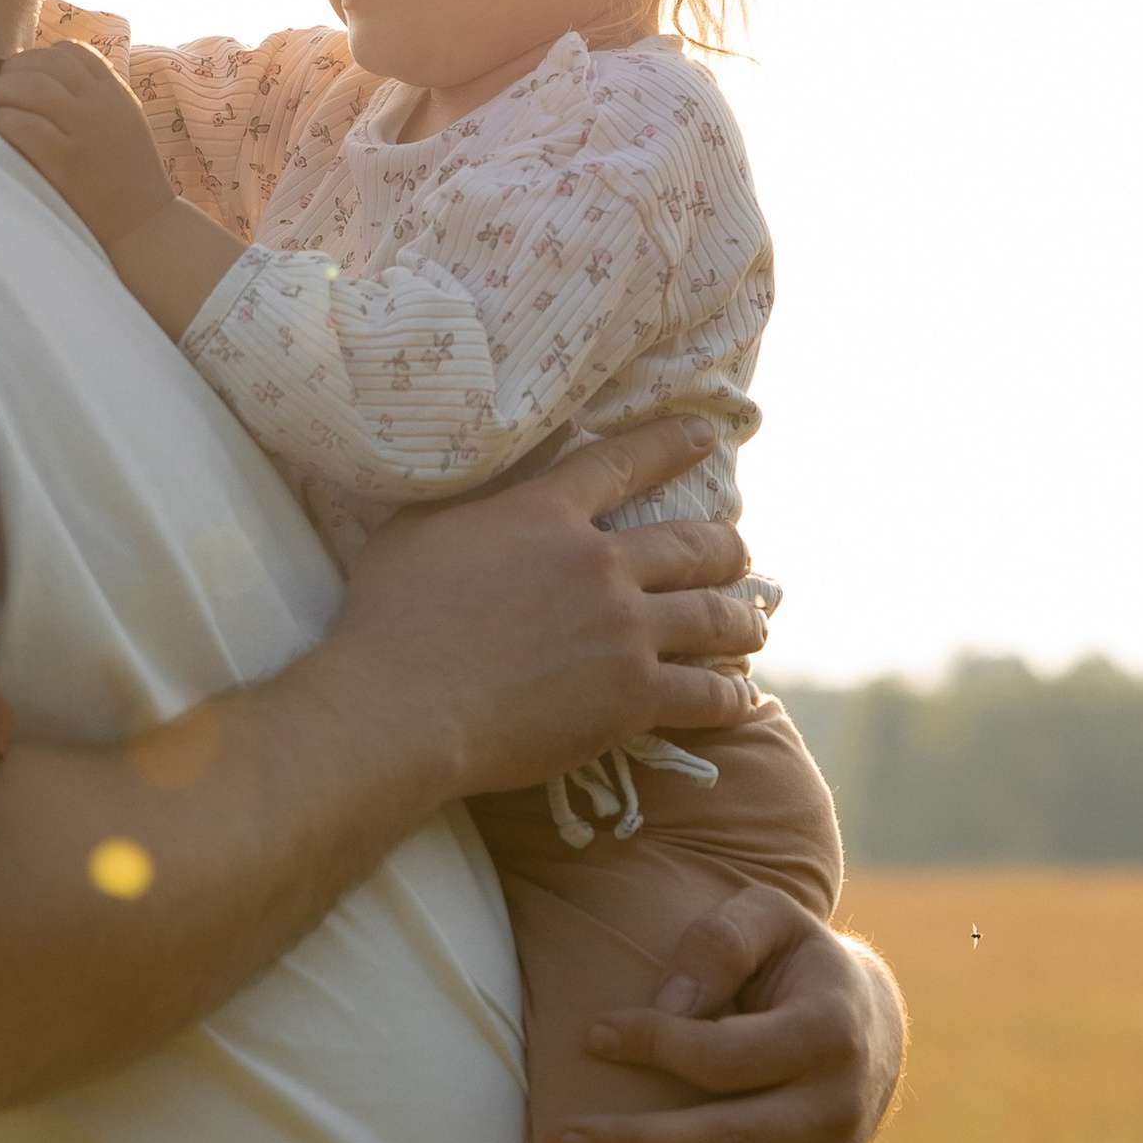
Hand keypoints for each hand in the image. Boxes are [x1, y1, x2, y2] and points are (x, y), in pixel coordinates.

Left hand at [0, 40, 172, 247]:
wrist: (145, 225)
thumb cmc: (125, 175)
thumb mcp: (123, 122)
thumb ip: (96, 97)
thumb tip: (45, 73)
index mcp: (115, 93)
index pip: (72, 52)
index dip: (39, 55)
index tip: (23, 72)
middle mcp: (101, 106)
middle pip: (48, 64)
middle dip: (14, 70)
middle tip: (0, 89)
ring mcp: (86, 132)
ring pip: (33, 88)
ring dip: (3, 91)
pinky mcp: (68, 163)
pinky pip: (25, 127)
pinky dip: (2, 120)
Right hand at [327, 416, 770, 794]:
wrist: (400, 706)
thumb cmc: (388, 619)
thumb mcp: (419, 529)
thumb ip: (471, 503)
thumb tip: (487, 484)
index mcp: (546, 513)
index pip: (625, 461)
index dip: (672, 443)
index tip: (706, 436)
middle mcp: (599, 562)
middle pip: (696, 544)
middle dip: (727, 551)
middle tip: (737, 559)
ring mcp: (623, 631)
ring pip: (716, 617)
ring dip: (743, 620)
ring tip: (753, 624)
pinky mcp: (631, 698)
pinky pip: (707, 694)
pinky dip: (730, 694)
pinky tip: (739, 696)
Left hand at [544, 894, 904, 1142]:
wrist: (863, 1017)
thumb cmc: (790, 958)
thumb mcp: (765, 917)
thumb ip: (718, 942)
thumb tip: (672, 1005)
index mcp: (828, 1034)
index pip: (729, 1053)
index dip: (656, 1044)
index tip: (588, 1034)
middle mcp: (837, 1110)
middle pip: (732, 1140)